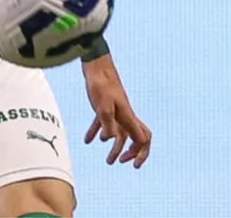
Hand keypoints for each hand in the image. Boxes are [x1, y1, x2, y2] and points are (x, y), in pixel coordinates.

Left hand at [83, 53, 151, 167]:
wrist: (95, 66)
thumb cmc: (101, 84)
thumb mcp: (102, 105)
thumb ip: (107, 123)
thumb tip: (110, 139)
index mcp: (129, 117)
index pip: (143, 139)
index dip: (141, 153)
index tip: (133, 164)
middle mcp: (125, 116)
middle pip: (136, 138)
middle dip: (132, 152)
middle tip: (121, 161)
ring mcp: (115, 111)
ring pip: (119, 134)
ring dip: (115, 148)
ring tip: (108, 161)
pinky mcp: (104, 106)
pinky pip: (103, 123)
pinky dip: (96, 132)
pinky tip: (87, 140)